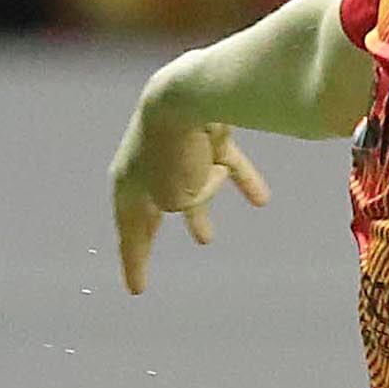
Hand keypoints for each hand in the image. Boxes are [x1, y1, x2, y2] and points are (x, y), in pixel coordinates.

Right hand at [111, 58, 270, 293]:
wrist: (189, 96)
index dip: (134, 264)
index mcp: (126, 184)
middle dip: (151, 233)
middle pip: (149, 208)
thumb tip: (202, 187)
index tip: (137, 291)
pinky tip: (261, 201)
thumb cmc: (174, 154)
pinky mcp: (204, 130)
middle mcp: (145, 165)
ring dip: (199, 210)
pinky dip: (240, 180)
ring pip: (188, 186)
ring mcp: (175, 146)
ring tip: (206, 240)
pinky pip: (224, 161)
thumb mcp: (175, 198)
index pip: (129, 234)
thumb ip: (186, 203)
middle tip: (146, 257)